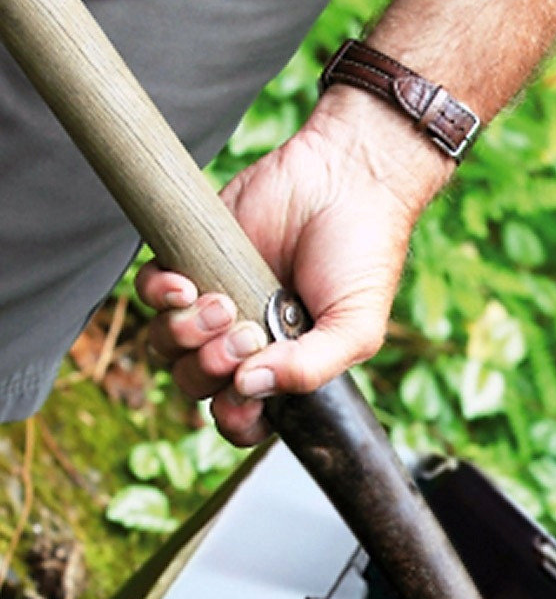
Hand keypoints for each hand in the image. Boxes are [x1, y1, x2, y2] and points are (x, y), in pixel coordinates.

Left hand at [138, 91, 452, 444]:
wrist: (344, 179)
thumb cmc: (362, 257)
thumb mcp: (357, 329)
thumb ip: (311, 370)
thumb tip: (249, 387)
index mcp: (286, 369)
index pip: (241, 418)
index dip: (233, 417)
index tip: (243, 394)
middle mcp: (246, 343)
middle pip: (196, 384)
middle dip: (211, 368)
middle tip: (246, 334)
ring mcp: (215, 303)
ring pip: (166, 347)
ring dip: (183, 335)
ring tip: (221, 303)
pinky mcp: (190, 259)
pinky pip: (150, 295)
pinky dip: (159, 295)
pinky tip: (188, 281)